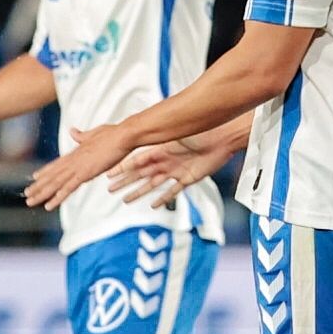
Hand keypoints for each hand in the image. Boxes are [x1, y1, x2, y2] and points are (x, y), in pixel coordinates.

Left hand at [23, 125, 133, 210]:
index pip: (57, 164)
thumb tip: (73, 131)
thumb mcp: (95, 134)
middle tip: (27, 195)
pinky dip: (57, 197)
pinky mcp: (85, 174)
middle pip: (52, 175)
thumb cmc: (114, 133)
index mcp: (77, 152)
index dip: (45, 171)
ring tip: (30, 202)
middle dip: (39, 186)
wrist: (124, 135)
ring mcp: (78, 167)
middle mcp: (74, 160)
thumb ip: (82, 136)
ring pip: (55, 183)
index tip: (34, 177)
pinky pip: (68, 188)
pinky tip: (49, 205)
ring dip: (42, 193)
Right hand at [108, 138, 231, 208]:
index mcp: (162, 148)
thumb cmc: (203, 131)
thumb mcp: (177, 134)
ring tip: (125, 200)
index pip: (137, 160)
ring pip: (153, 184)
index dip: (123, 168)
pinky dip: (163, 198)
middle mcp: (166, 160)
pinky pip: (172, 191)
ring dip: (139, 192)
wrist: (223, 138)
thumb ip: (160, 135)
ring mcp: (176, 170)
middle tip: (110, 189)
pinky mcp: (189, 179)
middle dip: (125, 182)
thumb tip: (143, 128)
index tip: (108, 174)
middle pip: (141, 174)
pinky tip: (153, 205)